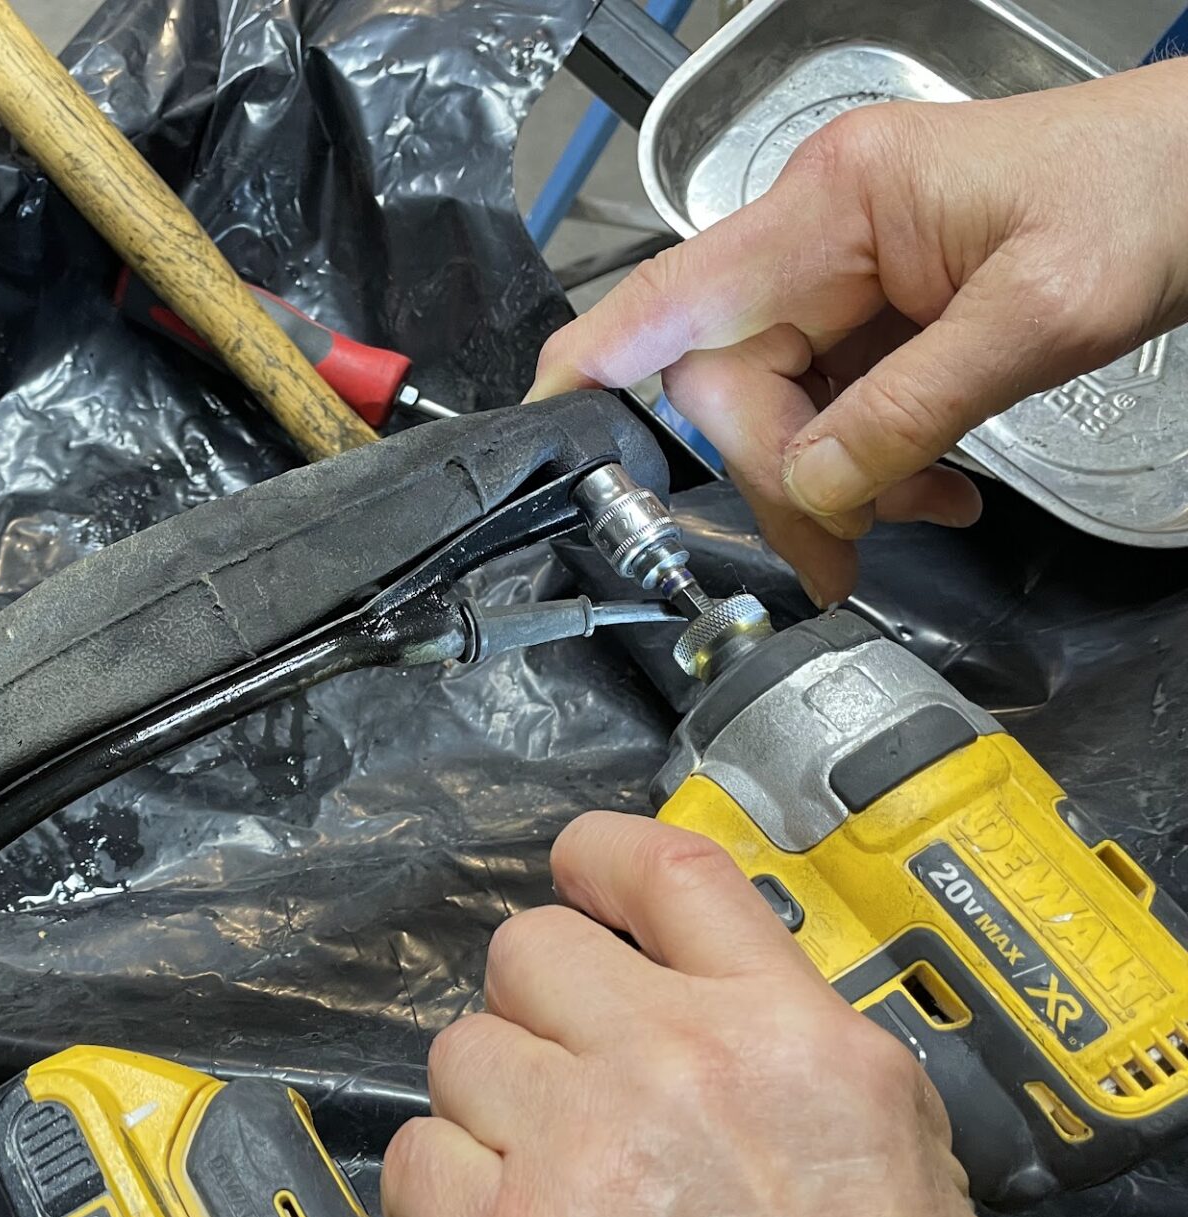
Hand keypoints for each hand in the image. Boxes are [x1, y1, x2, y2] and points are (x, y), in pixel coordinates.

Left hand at [382, 812, 1177, 1216]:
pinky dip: (438, 1192)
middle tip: (564, 1083)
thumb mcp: (894, 1141)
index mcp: (790, 1032)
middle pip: (529, 953)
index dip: (595, 859)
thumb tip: (679, 997)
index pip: (662, 870)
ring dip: (487, 1106)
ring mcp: (583, 1152)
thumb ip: (777, 1042)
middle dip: (536, 1011)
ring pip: (459, 1050)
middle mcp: (680, 1067)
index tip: (573, 878)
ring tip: (545, 1181)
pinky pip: (412, 1157)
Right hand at [526, 61, 1187, 604]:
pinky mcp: (879, 303)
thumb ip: (911, 412)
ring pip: (778, 404)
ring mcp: (848, 267)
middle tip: (837, 559)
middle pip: (729, 379)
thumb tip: (810, 492)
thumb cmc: (1153, 196)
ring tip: (922, 518)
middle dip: (778, 476)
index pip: (678, 298)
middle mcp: (823, 231)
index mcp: (839, 205)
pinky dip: (871, 461)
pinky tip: (933, 489)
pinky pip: (833, 400)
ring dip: (835, 479)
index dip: (600, 368)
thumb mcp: (1045, 315)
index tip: (551, 433)